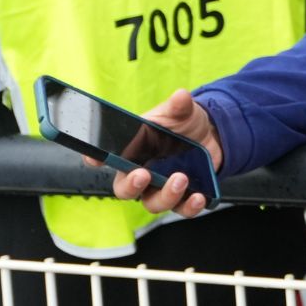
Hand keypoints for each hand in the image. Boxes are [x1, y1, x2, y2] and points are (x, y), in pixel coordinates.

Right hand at [105, 88, 223, 216]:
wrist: (211, 135)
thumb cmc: (184, 124)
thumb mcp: (180, 111)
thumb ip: (178, 105)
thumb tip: (181, 96)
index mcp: (134, 150)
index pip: (108, 157)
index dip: (96, 159)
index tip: (94, 158)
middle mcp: (143, 172)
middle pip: (125, 190)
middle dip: (131, 186)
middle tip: (143, 175)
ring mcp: (161, 187)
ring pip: (153, 203)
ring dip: (165, 196)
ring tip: (181, 179)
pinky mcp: (182, 197)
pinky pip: (180, 209)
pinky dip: (189, 207)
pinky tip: (198, 197)